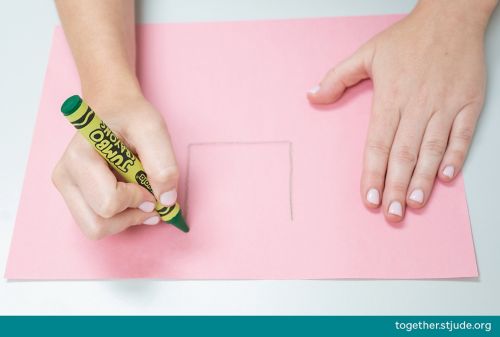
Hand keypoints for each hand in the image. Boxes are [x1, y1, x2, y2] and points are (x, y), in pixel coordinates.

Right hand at [52, 95, 178, 238]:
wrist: (115, 110)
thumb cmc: (130, 117)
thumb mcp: (153, 129)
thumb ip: (163, 163)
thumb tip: (166, 201)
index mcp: (79, 158)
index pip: (109, 203)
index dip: (137, 199)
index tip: (150, 183)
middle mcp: (65, 177)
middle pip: (97, 225)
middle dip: (130, 215)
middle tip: (148, 195)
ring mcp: (67, 189)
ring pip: (96, 229)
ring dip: (126, 219)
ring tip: (141, 195)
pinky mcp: (75, 196)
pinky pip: (98, 223)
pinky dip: (121, 217)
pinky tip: (133, 198)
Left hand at [308, 0, 494, 221]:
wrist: (451, 17)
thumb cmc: (408, 39)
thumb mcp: (366, 54)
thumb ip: (337, 78)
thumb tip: (311, 96)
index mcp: (391, 97)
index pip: (378, 144)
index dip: (372, 173)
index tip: (368, 198)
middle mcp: (417, 106)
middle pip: (404, 153)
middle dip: (395, 186)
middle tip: (390, 214)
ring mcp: (445, 105)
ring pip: (432, 149)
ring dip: (423, 179)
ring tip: (414, 204)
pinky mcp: (468, 103)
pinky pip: (462, 135)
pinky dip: (455, 156)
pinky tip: (446, 177)